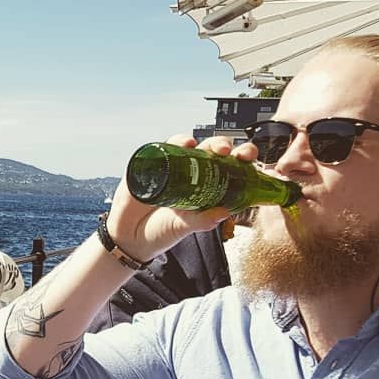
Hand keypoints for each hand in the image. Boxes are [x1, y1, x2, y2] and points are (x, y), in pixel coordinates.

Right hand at [105, 135, 255, 262]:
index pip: (230, 167)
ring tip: (206, 148)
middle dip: (224, 145)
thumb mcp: (184, 227)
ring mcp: (173, 166)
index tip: (249, 159)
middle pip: (213, 151)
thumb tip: (226, 212)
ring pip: (193, 145)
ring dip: (202, 142)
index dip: (241, 159)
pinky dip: (178, 141)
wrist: (129, 236)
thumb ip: (203, 221)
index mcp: (207, 187)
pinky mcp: (153, 163)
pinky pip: (167, 146)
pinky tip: (185, 144)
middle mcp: (192, 172)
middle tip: (227, 152)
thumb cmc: (160, 231)